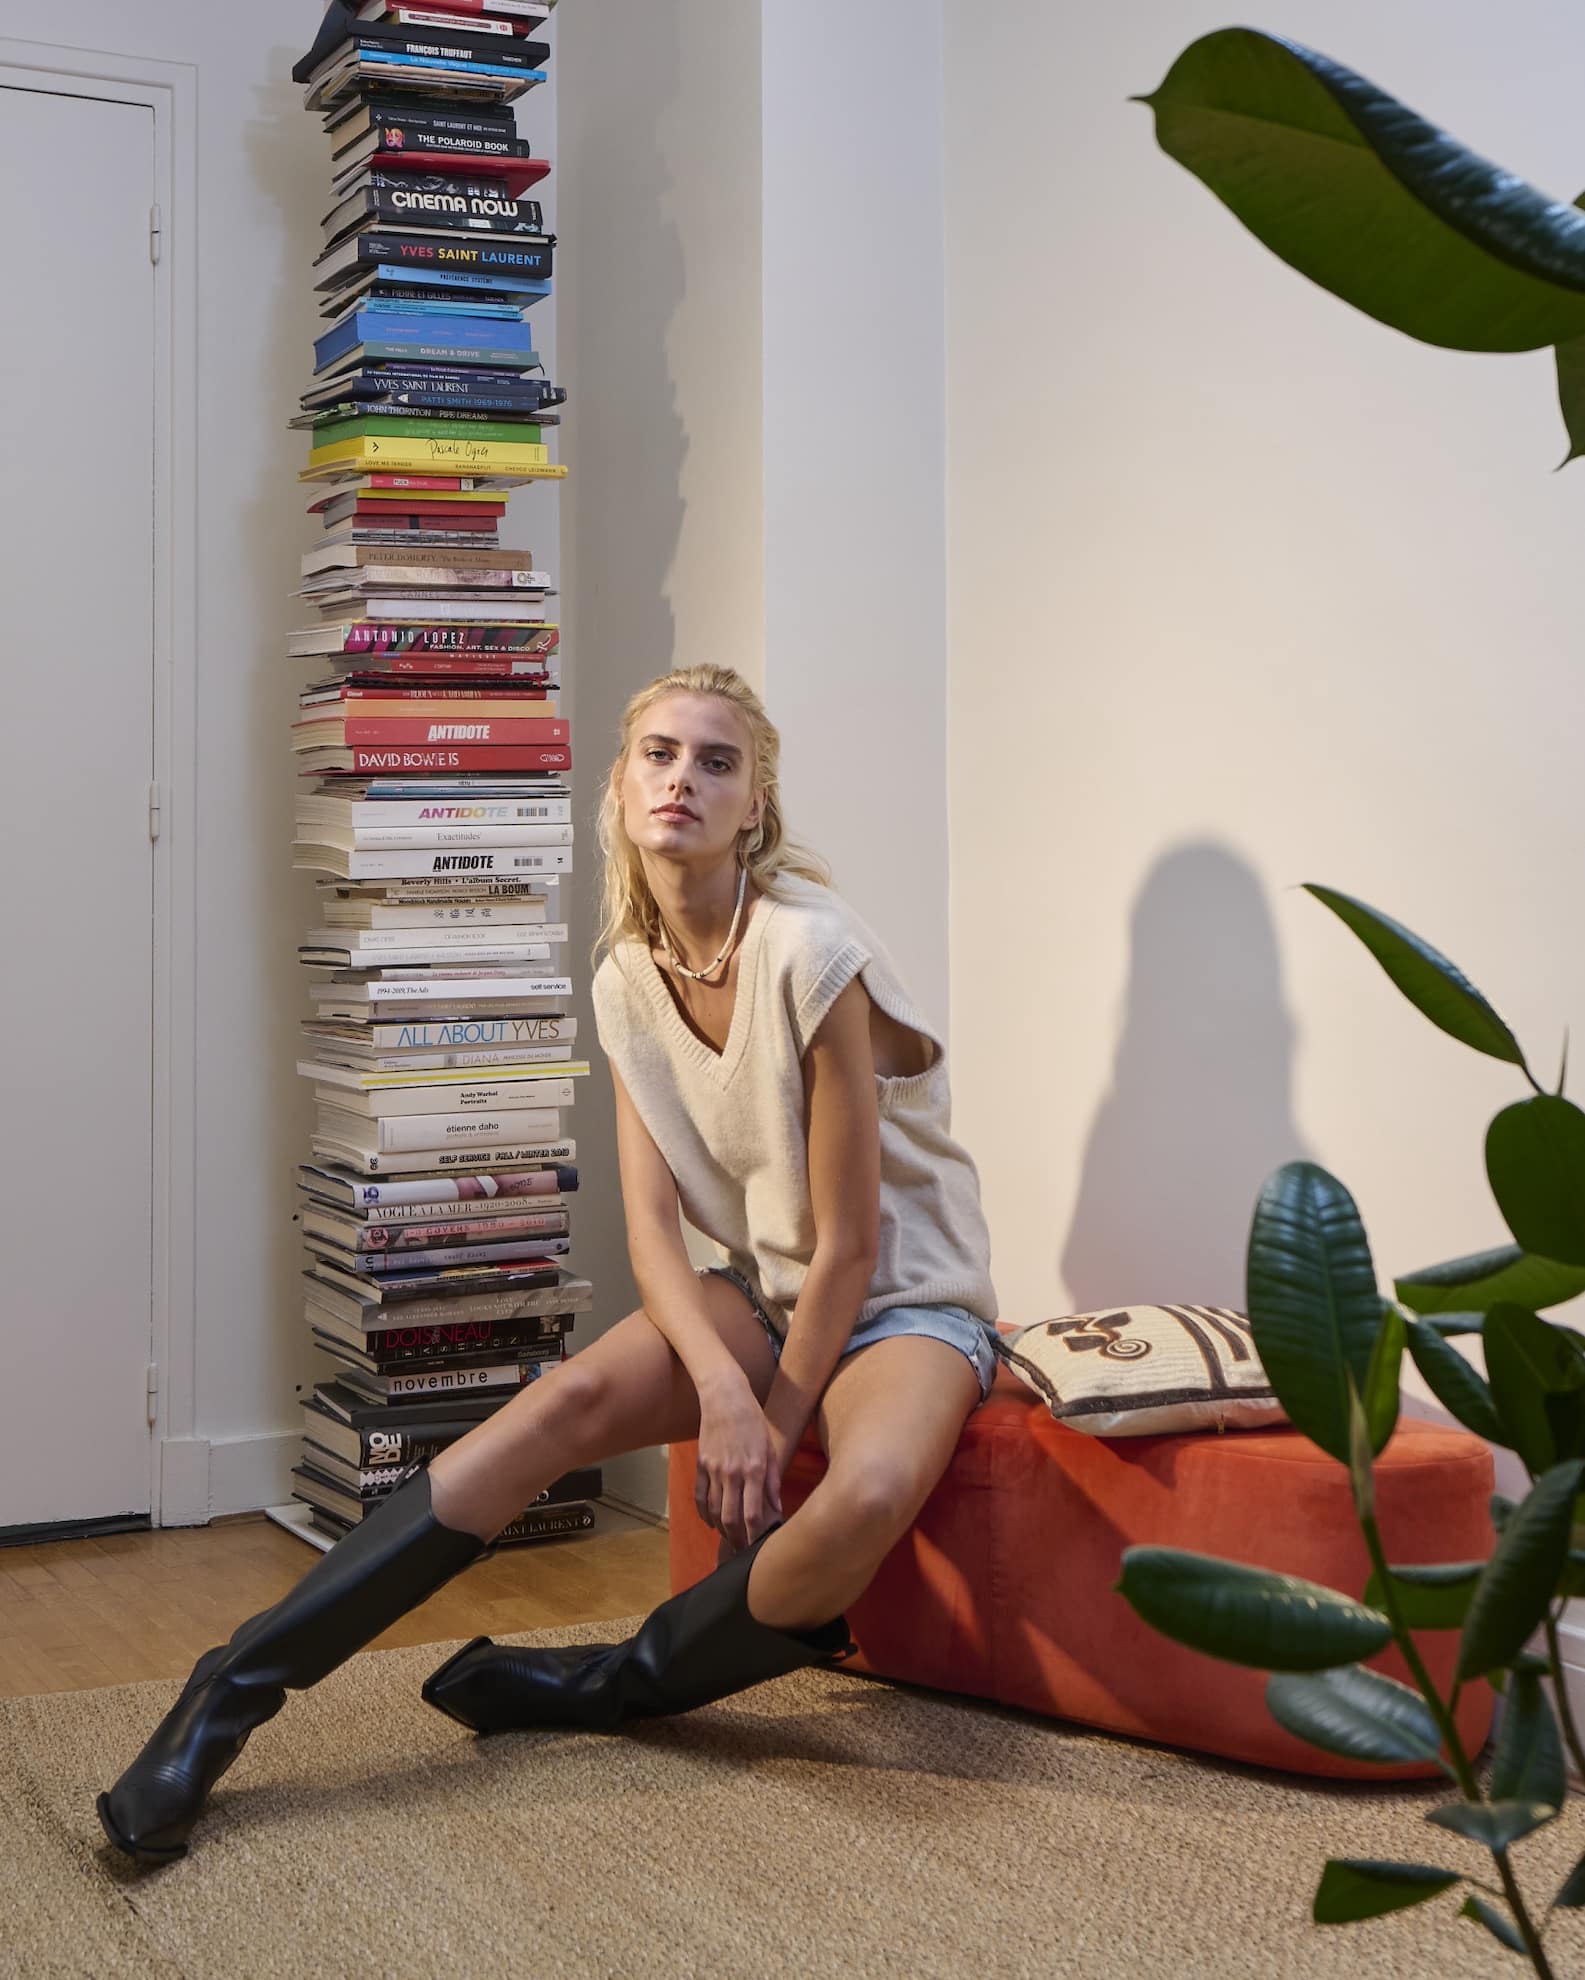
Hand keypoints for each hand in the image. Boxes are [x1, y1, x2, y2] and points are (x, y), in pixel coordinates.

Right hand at [695, 1373, 783, 1552]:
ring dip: (721, 1529)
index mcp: (754, 1469)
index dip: (754, 1535)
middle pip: (730, 1518)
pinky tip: (710, 1522)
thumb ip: (773, 1480)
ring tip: (729, 1539)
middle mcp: (733, 1472)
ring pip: (714, 1510)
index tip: (757, 1547)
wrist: (725, 1397)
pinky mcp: (701, 1465)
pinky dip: (704, 1513)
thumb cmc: (753, 1420)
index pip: (752, 1513)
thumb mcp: (770, 1447)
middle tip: (741, 1550)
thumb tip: (776, 1506)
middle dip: (736, 1539)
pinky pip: (700, 1496)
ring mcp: (714, 1469)